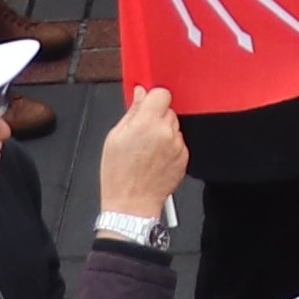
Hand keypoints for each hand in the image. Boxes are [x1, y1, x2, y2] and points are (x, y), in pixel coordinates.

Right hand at [98, 86, 189, 225]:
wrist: (131, 205)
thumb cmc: (119, 176)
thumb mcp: (114, 138)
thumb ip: (131, 112)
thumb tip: (139, 94)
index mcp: (147, 123)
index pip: (161, 93)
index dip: (153, 97)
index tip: (147, 104)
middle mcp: (166, 132)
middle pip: (168, 109)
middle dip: (156, 117)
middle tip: (142, 132)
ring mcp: (177, 146)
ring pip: (174, 126)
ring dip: (164, 132)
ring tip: (147, 150)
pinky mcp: (184, 158)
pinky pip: (179, 143)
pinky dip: (170, 147)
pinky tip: (155, 159)